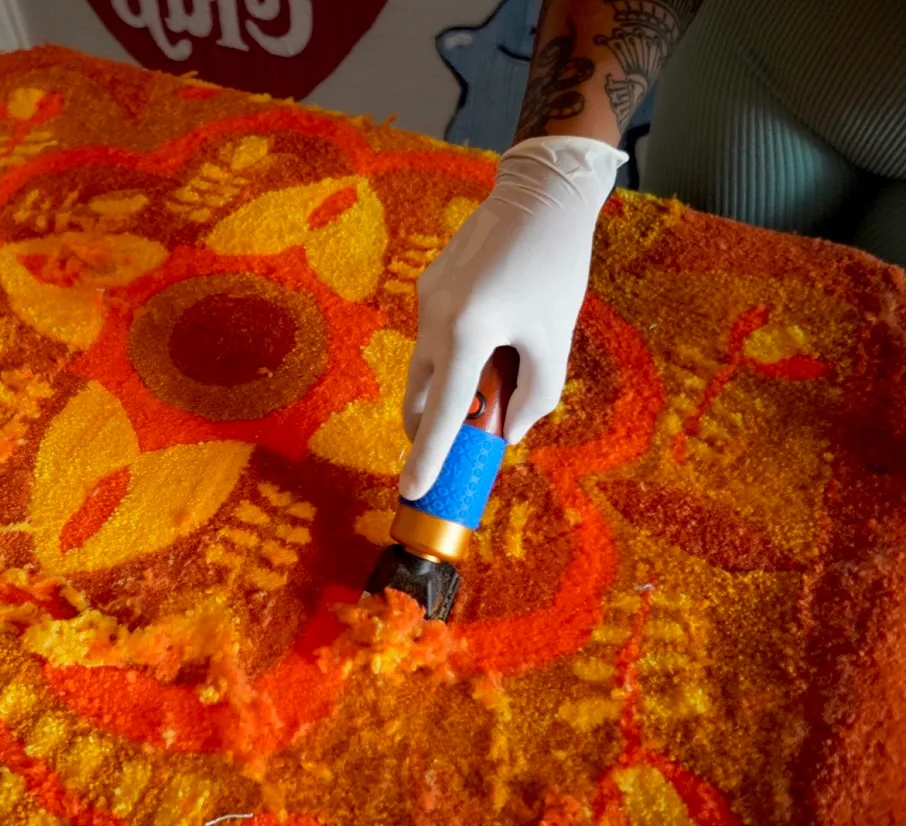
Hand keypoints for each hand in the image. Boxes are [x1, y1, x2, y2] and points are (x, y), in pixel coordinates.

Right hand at [399, 136, 626, 499]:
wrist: (540, 194)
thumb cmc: (554, 266)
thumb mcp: (555, 337)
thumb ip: (536, 394)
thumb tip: (511, 430)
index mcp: (468, 331)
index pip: (441, 411)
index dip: (428, 456)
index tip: (412, 489)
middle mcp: (434, 317)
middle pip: (419, 394)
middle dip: (431, 427)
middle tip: (461, 442)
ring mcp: (426, 298)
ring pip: (426, 365)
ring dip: (448, 388)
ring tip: (492, 380)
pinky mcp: (429, 285)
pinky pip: (435, 335)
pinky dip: (454, 355)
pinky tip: (492, 335)